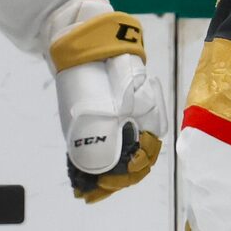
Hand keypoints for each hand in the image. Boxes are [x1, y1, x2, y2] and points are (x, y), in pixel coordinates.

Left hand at [52, 13, 165, 201]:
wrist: (84, 39)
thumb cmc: (107, 55)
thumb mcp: (120, 78)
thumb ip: (127, 102)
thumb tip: (121, 140)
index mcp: (148, 113)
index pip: (148, 152)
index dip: (132, 170)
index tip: (109, 178)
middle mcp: (136, 121)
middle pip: (133, 160)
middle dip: (116, 180)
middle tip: (93, 191)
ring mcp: (117, 122)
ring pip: (118, 158)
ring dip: (105, 178)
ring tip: (86, 191)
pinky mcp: (99, 122)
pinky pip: (102, 150)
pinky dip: (94, 168)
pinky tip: (82, 181)